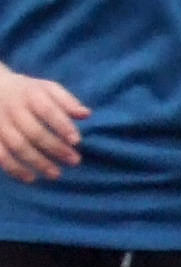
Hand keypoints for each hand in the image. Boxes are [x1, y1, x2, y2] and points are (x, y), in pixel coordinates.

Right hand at [0, 64, 86, 180]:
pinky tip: (30, 178)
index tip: (77, 141)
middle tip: (75, 161)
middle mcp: (12, 109)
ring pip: (17, 145)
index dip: (62, 126)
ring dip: (37, 162)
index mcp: (30, 95)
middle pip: (33, 131)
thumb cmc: (28, 92)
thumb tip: (86, 114)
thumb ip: (67, 101)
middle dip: (55, 148)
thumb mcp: (47, 88)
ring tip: (56, 174)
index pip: (47, 110)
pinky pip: (0, 155)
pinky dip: (14, 169)